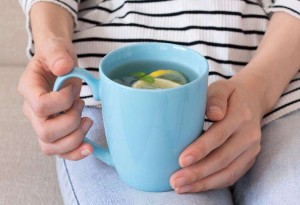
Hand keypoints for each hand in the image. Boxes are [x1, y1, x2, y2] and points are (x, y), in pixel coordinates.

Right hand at [18, 38, 92, 159]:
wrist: (59, 65)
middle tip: (81, 105)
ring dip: (76, 138)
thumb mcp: (57, 49)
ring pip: (51, 147)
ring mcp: (42, 123)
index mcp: (30, 89)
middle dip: (71, 122)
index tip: (74, 90)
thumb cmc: (56, 57)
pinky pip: (61, 152)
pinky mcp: (55, 132)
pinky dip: (76, 152)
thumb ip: (58, 55)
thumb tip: (63, 67)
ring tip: (87, 121)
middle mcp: (32, 111)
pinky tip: (89, 146)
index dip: (62, 102)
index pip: (39, 106)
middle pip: (45, 132)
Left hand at [170, 78, 263, 192]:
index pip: (219, 135)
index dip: (201, 149)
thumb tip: (213, 114)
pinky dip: (213, 184)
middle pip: (222, 158)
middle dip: (198, 172)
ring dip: (204, 183)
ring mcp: (251, 150)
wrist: (253, 100)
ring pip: (228, 172)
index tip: (182, 160)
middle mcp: (249, 135)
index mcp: (241, 115)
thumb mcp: (222, 87)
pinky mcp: (249, 159)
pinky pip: (232, 176)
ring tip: (181, 188)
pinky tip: (195, 186)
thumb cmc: (229, 94)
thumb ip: (215, 99)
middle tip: (175, 180)